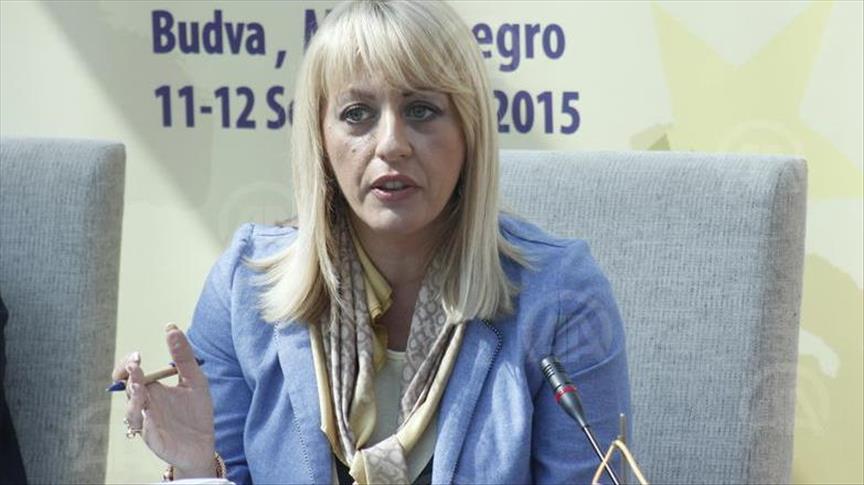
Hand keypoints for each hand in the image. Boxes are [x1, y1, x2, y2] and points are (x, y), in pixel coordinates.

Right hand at [113, 324, 216, 477]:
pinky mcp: (152, 437)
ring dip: (133, 395)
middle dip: (127, 375)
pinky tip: (147, 411)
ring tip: (139, 383)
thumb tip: (171, 328)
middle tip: (134, 365)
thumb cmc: (196, 413)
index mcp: (153, 389)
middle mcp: (145, 404)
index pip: (132, 373)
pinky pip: (141, 427)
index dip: (129, 364)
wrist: (203, 443)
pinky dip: (142, 418)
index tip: (137, 355)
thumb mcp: (194, 379)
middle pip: (126, 387)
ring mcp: (146, 421)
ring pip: (131, 408)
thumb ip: (183, 356)